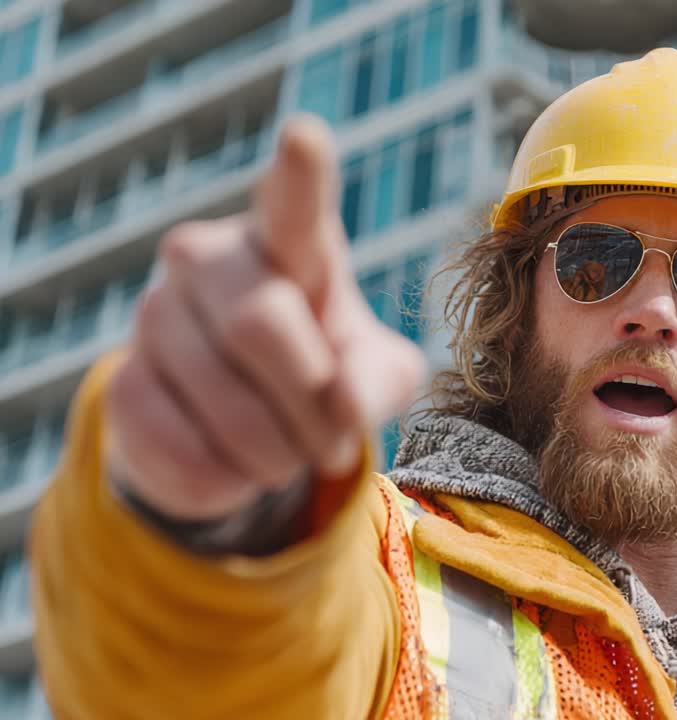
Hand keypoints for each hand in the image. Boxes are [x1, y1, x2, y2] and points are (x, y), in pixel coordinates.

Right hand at [105, 116, 424, 520]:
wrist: (245, 426)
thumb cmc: (329, 372)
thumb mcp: (378, 377)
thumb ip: (377, 381)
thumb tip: (342, 406)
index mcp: (289, 243)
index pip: (294, 206)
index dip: (300, 176)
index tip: (305, 136)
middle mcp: (210, 259)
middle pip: (263, 327)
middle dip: (313, 405)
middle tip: (335, 442)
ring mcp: (154, 316)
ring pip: (231, 406)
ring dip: (282, 456)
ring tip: (291, 453)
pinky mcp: (122, 387)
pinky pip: (193, 457)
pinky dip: (235, 483)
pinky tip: (236, 461)